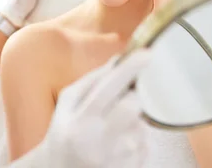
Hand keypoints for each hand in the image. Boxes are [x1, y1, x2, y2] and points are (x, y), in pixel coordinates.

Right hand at [12, 50, 152, 167]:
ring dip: (132, 120)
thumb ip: (92, 80)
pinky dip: (134, 137)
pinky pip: (145, 142)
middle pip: (133, 105)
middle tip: (120, 99)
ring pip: (141, 123)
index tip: (146, 53)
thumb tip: (120, 59)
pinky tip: (116, 145)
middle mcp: (99, 141)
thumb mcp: (67, 104)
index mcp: (79, 120)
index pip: (108, 89)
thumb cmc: (65, 132)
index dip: (128, 69)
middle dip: (132, 96)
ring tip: (110, 130)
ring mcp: (118, 158)